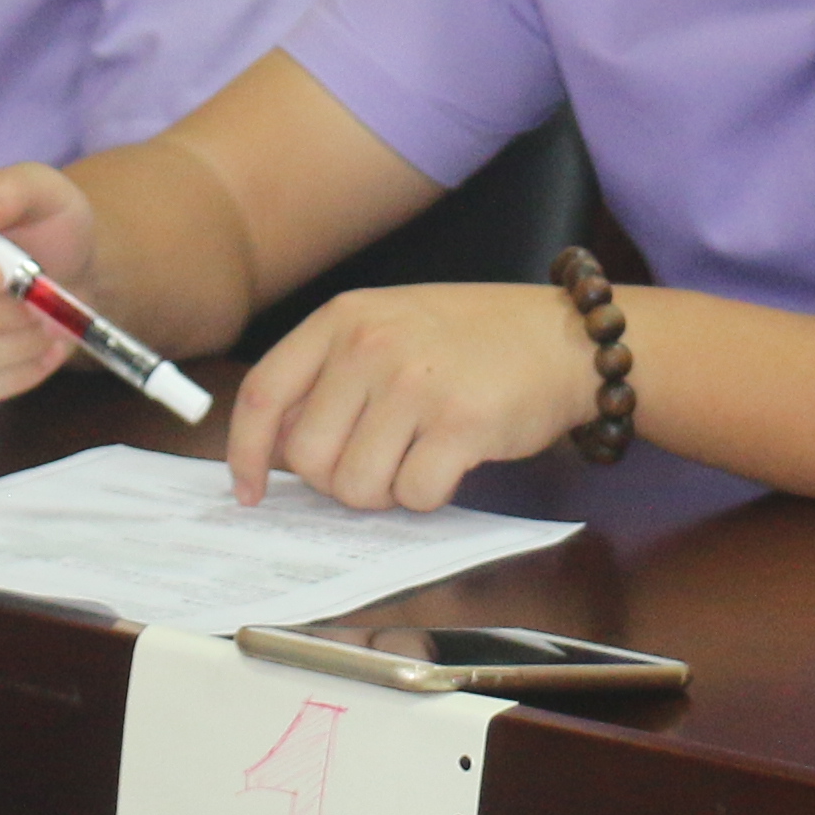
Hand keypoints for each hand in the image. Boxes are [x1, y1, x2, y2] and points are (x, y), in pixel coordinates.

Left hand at [225, 282, 598, 512]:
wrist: (567, 336)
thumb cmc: (476, 338)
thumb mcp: (392, 324)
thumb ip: (334, 372)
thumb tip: (280, 449)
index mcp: (343, 318)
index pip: (263, 394)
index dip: (247, 453)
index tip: (251, 490)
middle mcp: (371, 344)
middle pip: (307, 457)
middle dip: (337, 481)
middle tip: (378, 465)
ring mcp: (414, 383)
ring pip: (356, 487)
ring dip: (385, 492)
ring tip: (418, 459)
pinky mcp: (460, 424)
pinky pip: (413, 495)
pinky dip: (429, 497)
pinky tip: (452, 462)